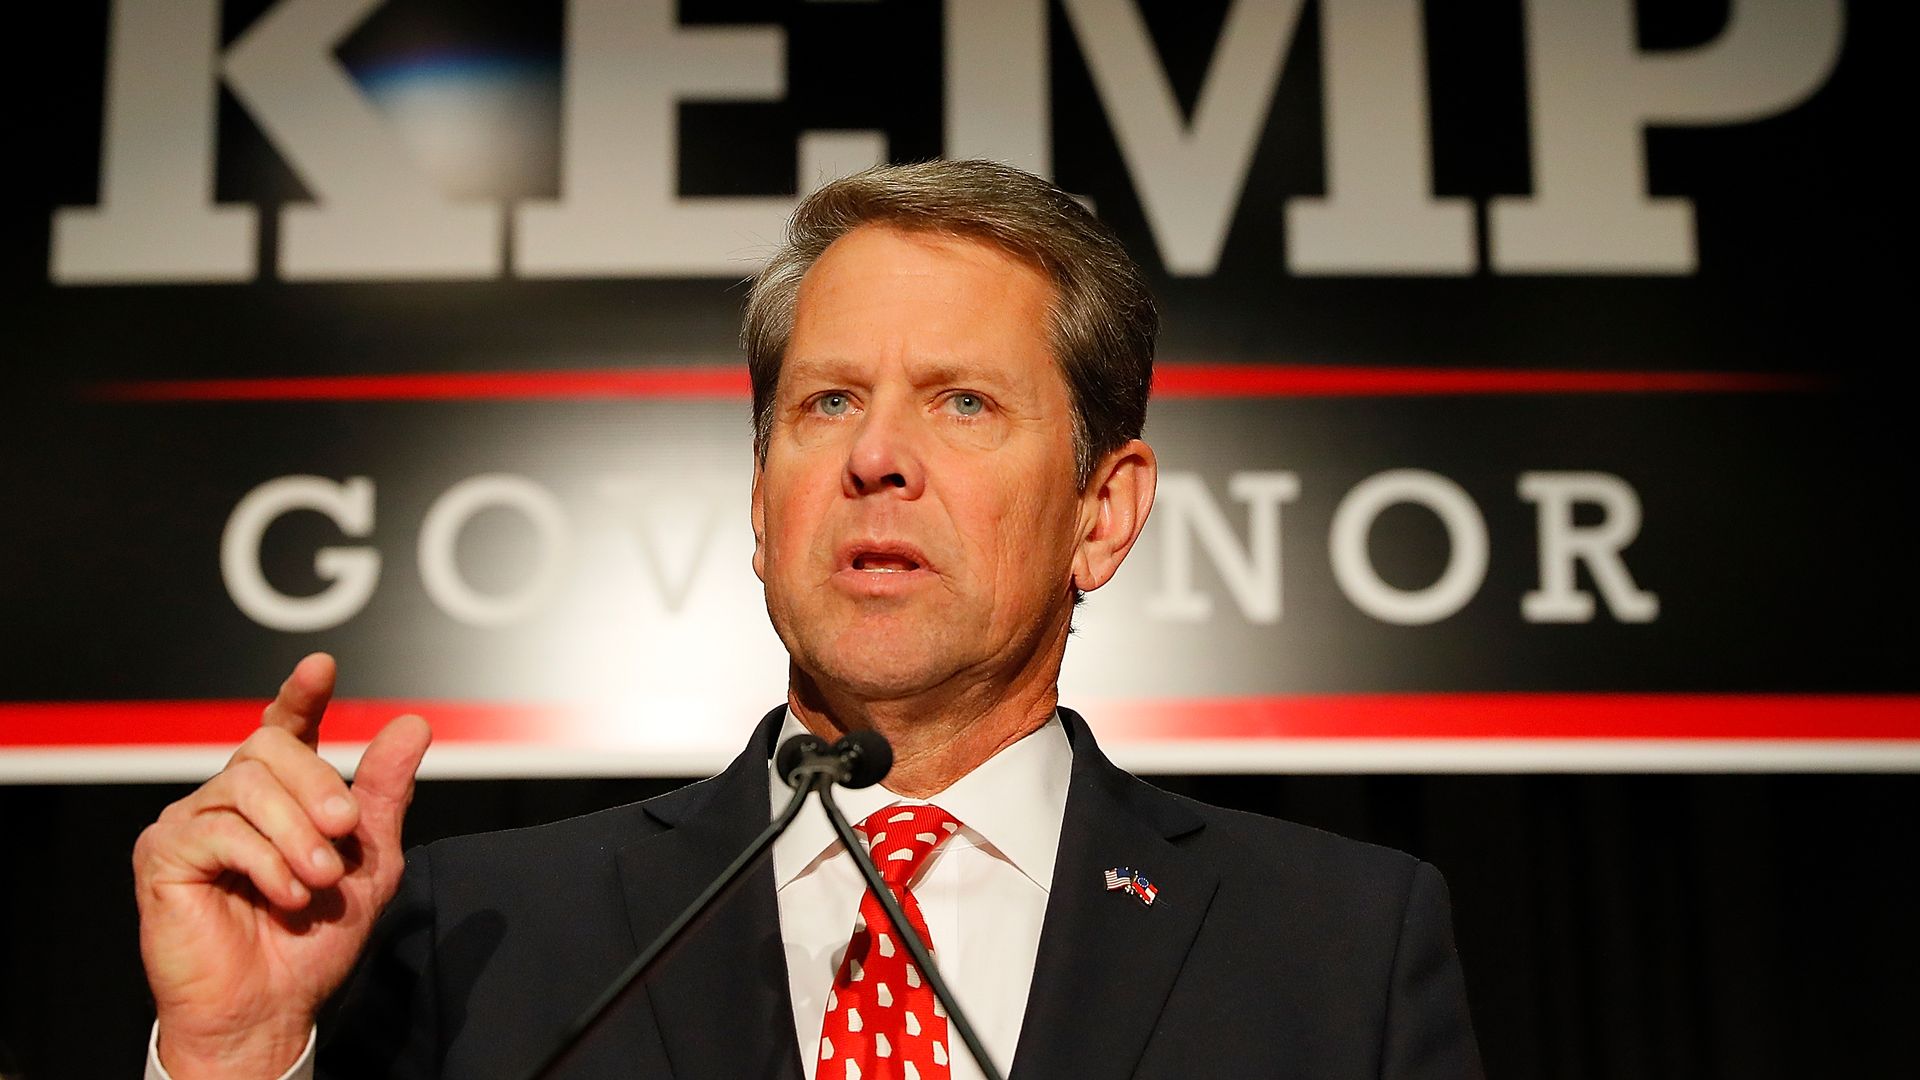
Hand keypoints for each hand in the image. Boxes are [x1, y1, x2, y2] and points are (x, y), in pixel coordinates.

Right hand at [133, 653, 431, 1078]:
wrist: (273, 1008)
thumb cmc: (314, 940)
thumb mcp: (370, 862)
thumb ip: (385, 793)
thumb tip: (413, 722)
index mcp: (280, 795)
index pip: (286, 728)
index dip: (301, 695)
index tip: (321, 666)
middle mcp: (231, 798)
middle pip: (268, 748)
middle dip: (316, 786)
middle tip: (343, 834)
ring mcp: (192, 821)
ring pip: (246, 787)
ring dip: (296, 835)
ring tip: (318, 880)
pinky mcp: (162, 854)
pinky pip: (217, 831)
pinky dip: (263, 861)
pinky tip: (283, 894)